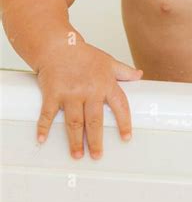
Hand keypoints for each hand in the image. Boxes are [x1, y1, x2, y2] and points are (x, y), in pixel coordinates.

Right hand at [36, 43, 142, 159]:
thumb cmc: (83, 54)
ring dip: (75, 141)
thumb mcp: (108, 61)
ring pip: (74, 122)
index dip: (124, 122)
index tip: (126, 138)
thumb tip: (139, 75)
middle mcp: (89, 90)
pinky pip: (48, 114)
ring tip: (77, 155)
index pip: (120, 105)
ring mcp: (70, 93)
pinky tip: (42, 139)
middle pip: (95, 120)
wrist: (58, 45)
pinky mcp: (53, 94)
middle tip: (97, 155)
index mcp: (105, 83)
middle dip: (96, 140)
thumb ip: (124, 71)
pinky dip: (43, 127)